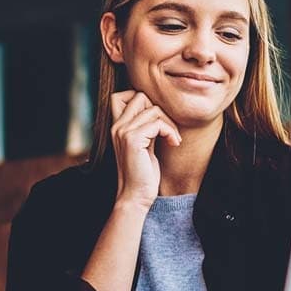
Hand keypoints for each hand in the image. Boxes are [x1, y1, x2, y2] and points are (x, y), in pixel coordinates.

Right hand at [109, 90, 181, 210]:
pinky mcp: (132, 140)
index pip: (122, 95)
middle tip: (168, 129)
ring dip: (169, 123)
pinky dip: (170, 131)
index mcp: (117, 126)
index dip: (143, 100)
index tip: (156, 119)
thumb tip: (159, 109)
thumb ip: (146, 126)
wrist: (135, 196)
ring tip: (173, 138)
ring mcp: (123, 132)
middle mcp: (117, 126)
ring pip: (153, 109)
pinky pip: (158, 123)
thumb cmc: (142, 173)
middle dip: (160, 110)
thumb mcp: (144, 144)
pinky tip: (173, 143)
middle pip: (140, 96)